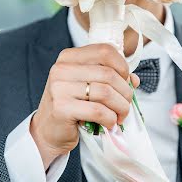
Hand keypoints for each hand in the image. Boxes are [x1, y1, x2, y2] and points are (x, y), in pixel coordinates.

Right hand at [30, 44, 139, 169]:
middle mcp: (62, 69)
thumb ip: (110, 78)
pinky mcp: (61, 108)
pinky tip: (109, 123)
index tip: (125, 82)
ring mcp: (59, 88)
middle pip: (108, 74)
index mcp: (69, 57)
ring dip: (120, 107)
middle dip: (125, 92)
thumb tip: (134, 80)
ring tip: (120, 116)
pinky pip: (97, 111)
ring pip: (106, 92)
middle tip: (126, 105)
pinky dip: (110, 118)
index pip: (105, 51)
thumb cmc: (71, 106)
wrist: (48, 131)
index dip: (122, 66)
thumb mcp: (88, 86)